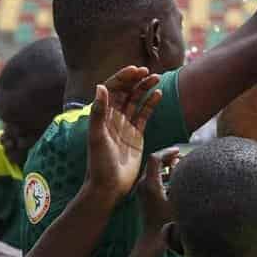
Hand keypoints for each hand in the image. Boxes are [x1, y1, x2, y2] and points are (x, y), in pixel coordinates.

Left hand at [84, 67, 162, 202]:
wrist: (109, 186)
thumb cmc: (99, 163)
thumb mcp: (97, 137)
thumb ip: (98, 112)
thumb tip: (101, 86)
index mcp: (101, 115)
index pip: (112, 90)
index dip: (123, 78)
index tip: (136, 70)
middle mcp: (113, 117)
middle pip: (125, 92)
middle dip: (136, 80)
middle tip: (149, 72)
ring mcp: (125, 125)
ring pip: (136, 101)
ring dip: (145, 88)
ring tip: (157, 78)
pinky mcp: (136, 135)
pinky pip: (144, 115)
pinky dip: (151, 104)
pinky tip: (159, 94)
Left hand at [137, 148, 179, 233]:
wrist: (153, 239)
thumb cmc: (168, 222)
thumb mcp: (178, 199)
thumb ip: (179, 180)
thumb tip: (182, 165)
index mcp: (150, 184)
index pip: (155, 158)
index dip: (168, 151)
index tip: (180, 151)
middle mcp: (143, 185)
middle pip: (154, 163)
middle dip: (168, 158)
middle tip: (182, 157)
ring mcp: (142, 191)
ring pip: (154, 171)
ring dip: (167, 167)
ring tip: (181, 167)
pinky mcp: (144, 196)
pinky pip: (153, 180)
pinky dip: (164, 176)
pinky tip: (175, 180)